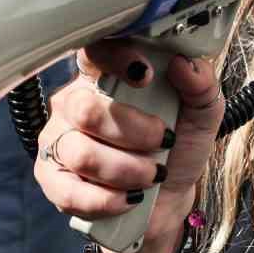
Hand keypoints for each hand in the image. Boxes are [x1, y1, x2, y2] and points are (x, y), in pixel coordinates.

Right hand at [33, 40, 225, 228]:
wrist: (169, 200)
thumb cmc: (177, 150)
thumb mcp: (200, 116)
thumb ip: (200, 86)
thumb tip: (184, 64)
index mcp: (104, 77)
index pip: (94, 52)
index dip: (115, 59)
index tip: (145, 76)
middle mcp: (74, 104)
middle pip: (85, 109)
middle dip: (134, 131)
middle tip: (164, 141)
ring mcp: (58, 142)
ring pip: (82, 154)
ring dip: (128, 170)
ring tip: (152, 175)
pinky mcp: (53, 180)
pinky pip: (71, 192)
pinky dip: (109, 200)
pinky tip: (129, 197)